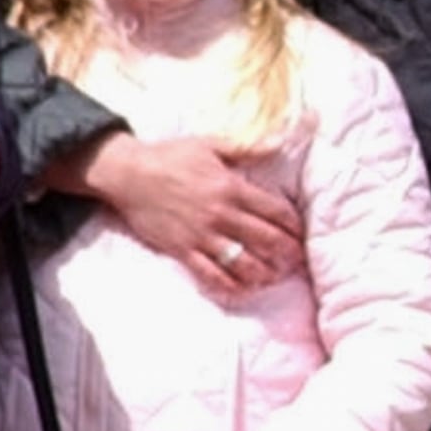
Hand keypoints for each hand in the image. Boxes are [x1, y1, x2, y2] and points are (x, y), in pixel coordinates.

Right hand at [68, 132, 303, 294]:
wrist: (128, 174)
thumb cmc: (170, 156)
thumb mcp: (211, 144)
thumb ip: (247, 147)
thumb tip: (279, 141)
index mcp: (232, 188)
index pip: (275, 211)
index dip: (293, 224)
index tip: (302, 232)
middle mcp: (221, 214)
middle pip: (265, 239)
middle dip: (287, 252)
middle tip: (298, 260)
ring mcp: (201, 235)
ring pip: (242, 262)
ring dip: (263, 272)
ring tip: (275, 276)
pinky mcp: (181, 250)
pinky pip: (210, 274)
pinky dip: (229, 285)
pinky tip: (243, 289)